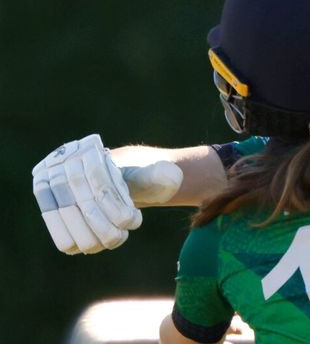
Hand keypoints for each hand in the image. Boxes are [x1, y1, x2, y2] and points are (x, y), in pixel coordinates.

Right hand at [32, 134, 181, 254]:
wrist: (129, 181)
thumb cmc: (145, 175)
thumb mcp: (158, 171)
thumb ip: (164, 173)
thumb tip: (171, 175)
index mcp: (88, 151)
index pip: (99, 186)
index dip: (117, 209)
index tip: (133, 219)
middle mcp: (62, 166)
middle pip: (83, 209)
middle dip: (109, 227)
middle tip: (125, 231)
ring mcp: (51, 189)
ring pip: (72, 228)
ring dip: (99, 240)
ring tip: (117, 236)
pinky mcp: (52, 211)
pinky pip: (66, 241)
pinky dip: (88, 245)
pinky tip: (104, 240)